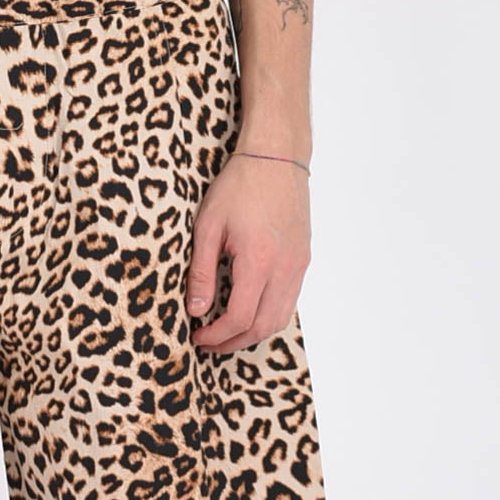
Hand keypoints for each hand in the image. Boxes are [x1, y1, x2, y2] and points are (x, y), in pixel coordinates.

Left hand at [186, 152, 310, 354]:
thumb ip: (202, 273)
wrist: (277, 156)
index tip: (198, 335)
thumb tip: (196, 310)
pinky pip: (288, 301)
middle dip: (233, 342)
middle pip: (262, 326)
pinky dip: (268, 316)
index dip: (217, 335)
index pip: (239, 318)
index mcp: (259, 260)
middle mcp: (285, 267)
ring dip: (252, 333)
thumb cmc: (240, 186)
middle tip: (209, 343)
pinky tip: (247, 312)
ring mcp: (298, 265)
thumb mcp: (208, 227)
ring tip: (227, 333)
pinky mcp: (303, 259)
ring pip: (279, 319)